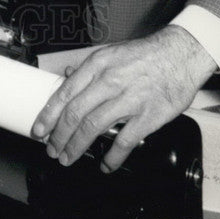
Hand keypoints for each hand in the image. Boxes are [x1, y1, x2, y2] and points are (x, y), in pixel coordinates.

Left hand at [31, 25, 216, 171]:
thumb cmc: (144, 55)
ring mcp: (129, 99)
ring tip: (68, 157)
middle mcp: (109, 81)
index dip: (49, 114)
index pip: (66, 92)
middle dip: (59, 135)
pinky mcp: (148, 116)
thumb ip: (88, 67)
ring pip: (94, 127)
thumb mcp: (110, 52)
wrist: (180, 55)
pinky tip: (105, 165)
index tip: (39, 129)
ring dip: (77, 146)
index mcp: (97, 64)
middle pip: (76, 113)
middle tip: (52, 149)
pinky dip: (112, 157)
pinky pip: (125, 140)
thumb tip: (67, 75)